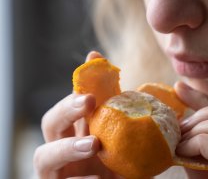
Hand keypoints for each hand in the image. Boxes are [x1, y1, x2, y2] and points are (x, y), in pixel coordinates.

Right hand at [33, 52, 118, 178]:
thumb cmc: (121, 166)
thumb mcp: (126, 139)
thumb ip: (127, 114)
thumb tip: (146, 89)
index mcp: (80, 131)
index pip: (74, 103)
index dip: (82, 81)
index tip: (93, 59)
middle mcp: (64, 147)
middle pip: (52, 122)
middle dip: (67, 108)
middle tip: (88, 100)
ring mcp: (58, 171)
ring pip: (44, 155)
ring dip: (66, 147)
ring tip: (93, 144)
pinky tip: (98, 178)